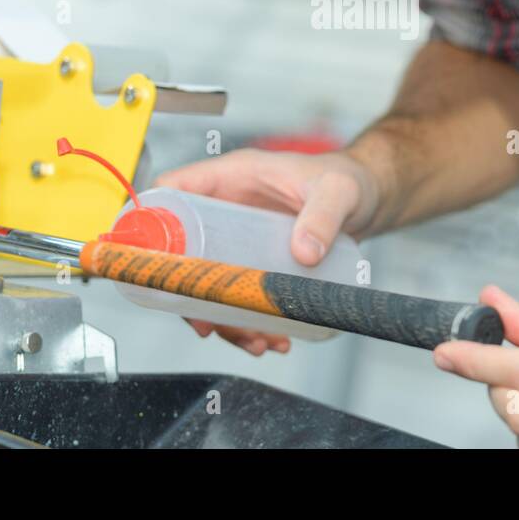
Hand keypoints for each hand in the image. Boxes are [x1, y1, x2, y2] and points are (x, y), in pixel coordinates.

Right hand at [154, 147, 381, 355]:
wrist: (368, 199)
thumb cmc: (347, 179)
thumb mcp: (337, 193)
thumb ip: (323, 216)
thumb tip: (304, 252)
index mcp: (232, 177)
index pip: (173, 189)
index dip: (150, 221)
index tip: (150, 262)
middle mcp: (227, 206)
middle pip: (183, 250)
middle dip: (191, 294)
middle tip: (212, 326)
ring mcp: (238, 236)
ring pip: (208, 280)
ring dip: (224, 317)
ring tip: (256, 342)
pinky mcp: (253, 260)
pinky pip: (236, 292)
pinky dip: (248, 320)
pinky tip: (272, 337)